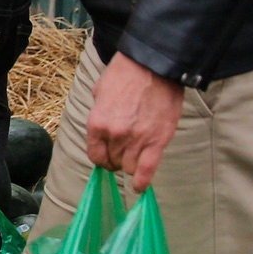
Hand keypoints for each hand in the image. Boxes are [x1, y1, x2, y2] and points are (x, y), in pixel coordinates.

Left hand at [85, 53, 183, 190]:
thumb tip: (102, 131)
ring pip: (130, 167)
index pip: (95, 155)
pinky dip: (143, 182)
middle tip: (126, 151)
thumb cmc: (126, 74)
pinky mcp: (157, 141)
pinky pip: (147, 170)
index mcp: (97, 123)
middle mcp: (114, 135)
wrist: (154, 65)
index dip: (102, 158)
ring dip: (132, 164)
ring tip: (137, 157)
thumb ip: (100, 115)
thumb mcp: (100, 92)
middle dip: (118, 159)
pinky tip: (140, 188)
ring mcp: (136, 140)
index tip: (108, 157)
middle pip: (114, 161)